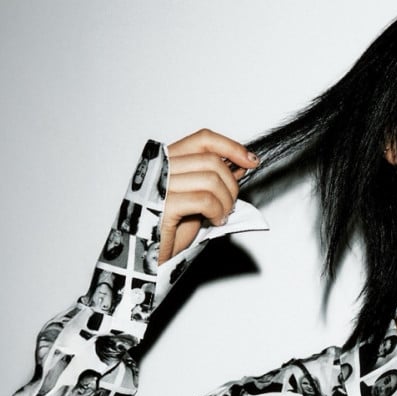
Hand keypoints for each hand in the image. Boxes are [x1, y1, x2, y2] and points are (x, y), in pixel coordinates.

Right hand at [159, 129, 258, 263]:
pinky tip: (214, 220)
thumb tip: (240, 164)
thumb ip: (212, 178)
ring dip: (226, 201)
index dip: (231, 147)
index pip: (203, 139)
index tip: (250, 160)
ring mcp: (159, 185)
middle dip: (231, 184)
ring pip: (211, 179)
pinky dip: (217, 211)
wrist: (146, 256)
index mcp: (165, 161)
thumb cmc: (168, 228)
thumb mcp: (195, 197)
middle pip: (212, 160)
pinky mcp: (163, 205)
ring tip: (221, 214)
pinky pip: (204, 200)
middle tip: (230, 203)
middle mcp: (159, 168)